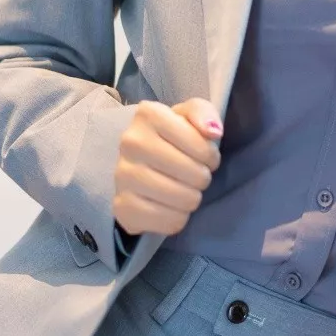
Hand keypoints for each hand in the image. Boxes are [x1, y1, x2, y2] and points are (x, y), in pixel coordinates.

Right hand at [112, 98, 223, 240]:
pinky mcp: (122, 207)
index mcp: (148, 115)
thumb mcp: (189, 116)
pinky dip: (178, 218)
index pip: (201, 146)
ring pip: (184, 199)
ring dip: (193, 198)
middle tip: (195, 174)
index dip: (210, 155)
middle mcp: (130, 143)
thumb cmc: (172, 137)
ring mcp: (122, 176)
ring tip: (185, 189)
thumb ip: (204, 113)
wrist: (138, 164)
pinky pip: (170, 221)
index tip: (204, 156)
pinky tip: (171, 206)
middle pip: (194, 173)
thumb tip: (214, 132)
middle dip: (203, 177)